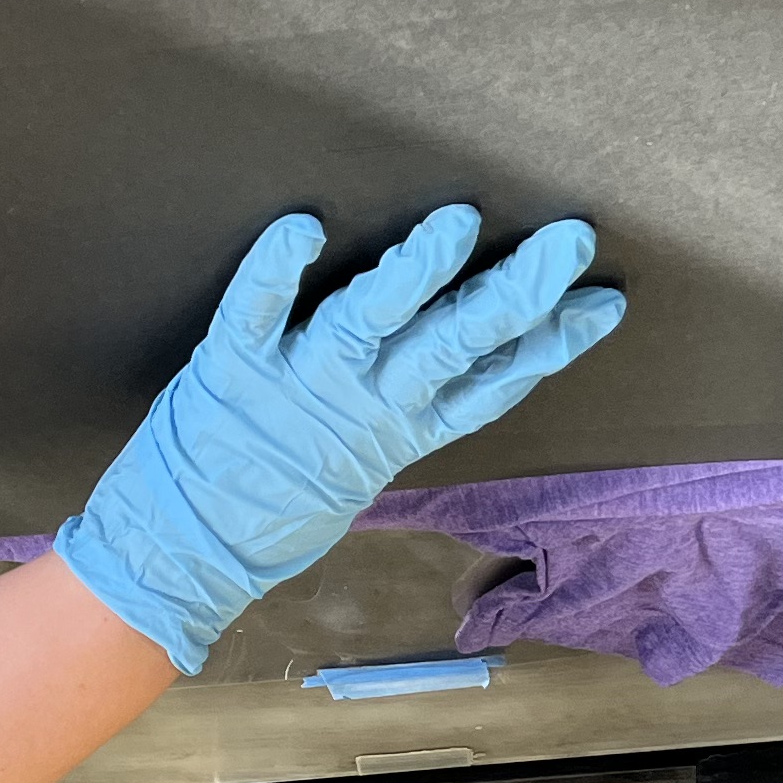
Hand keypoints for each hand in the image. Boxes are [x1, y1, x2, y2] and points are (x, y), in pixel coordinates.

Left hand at [54, 207, 622, 674]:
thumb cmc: (269, 509)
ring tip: (456, 225)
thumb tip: (459, 364)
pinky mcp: (233, 367)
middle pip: (452, 342)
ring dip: (415, 271)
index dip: (549, 345)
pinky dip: (278, 268)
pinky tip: (305, 226)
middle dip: (514, 291)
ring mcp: (299, 382)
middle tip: (567, 239)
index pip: (490, 383)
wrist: (179, 557)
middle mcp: (362, 402)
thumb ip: (405, 413)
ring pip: (372, 318)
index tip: (603, 302)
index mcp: (396, 429)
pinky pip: (258, 308)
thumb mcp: (356, 471)